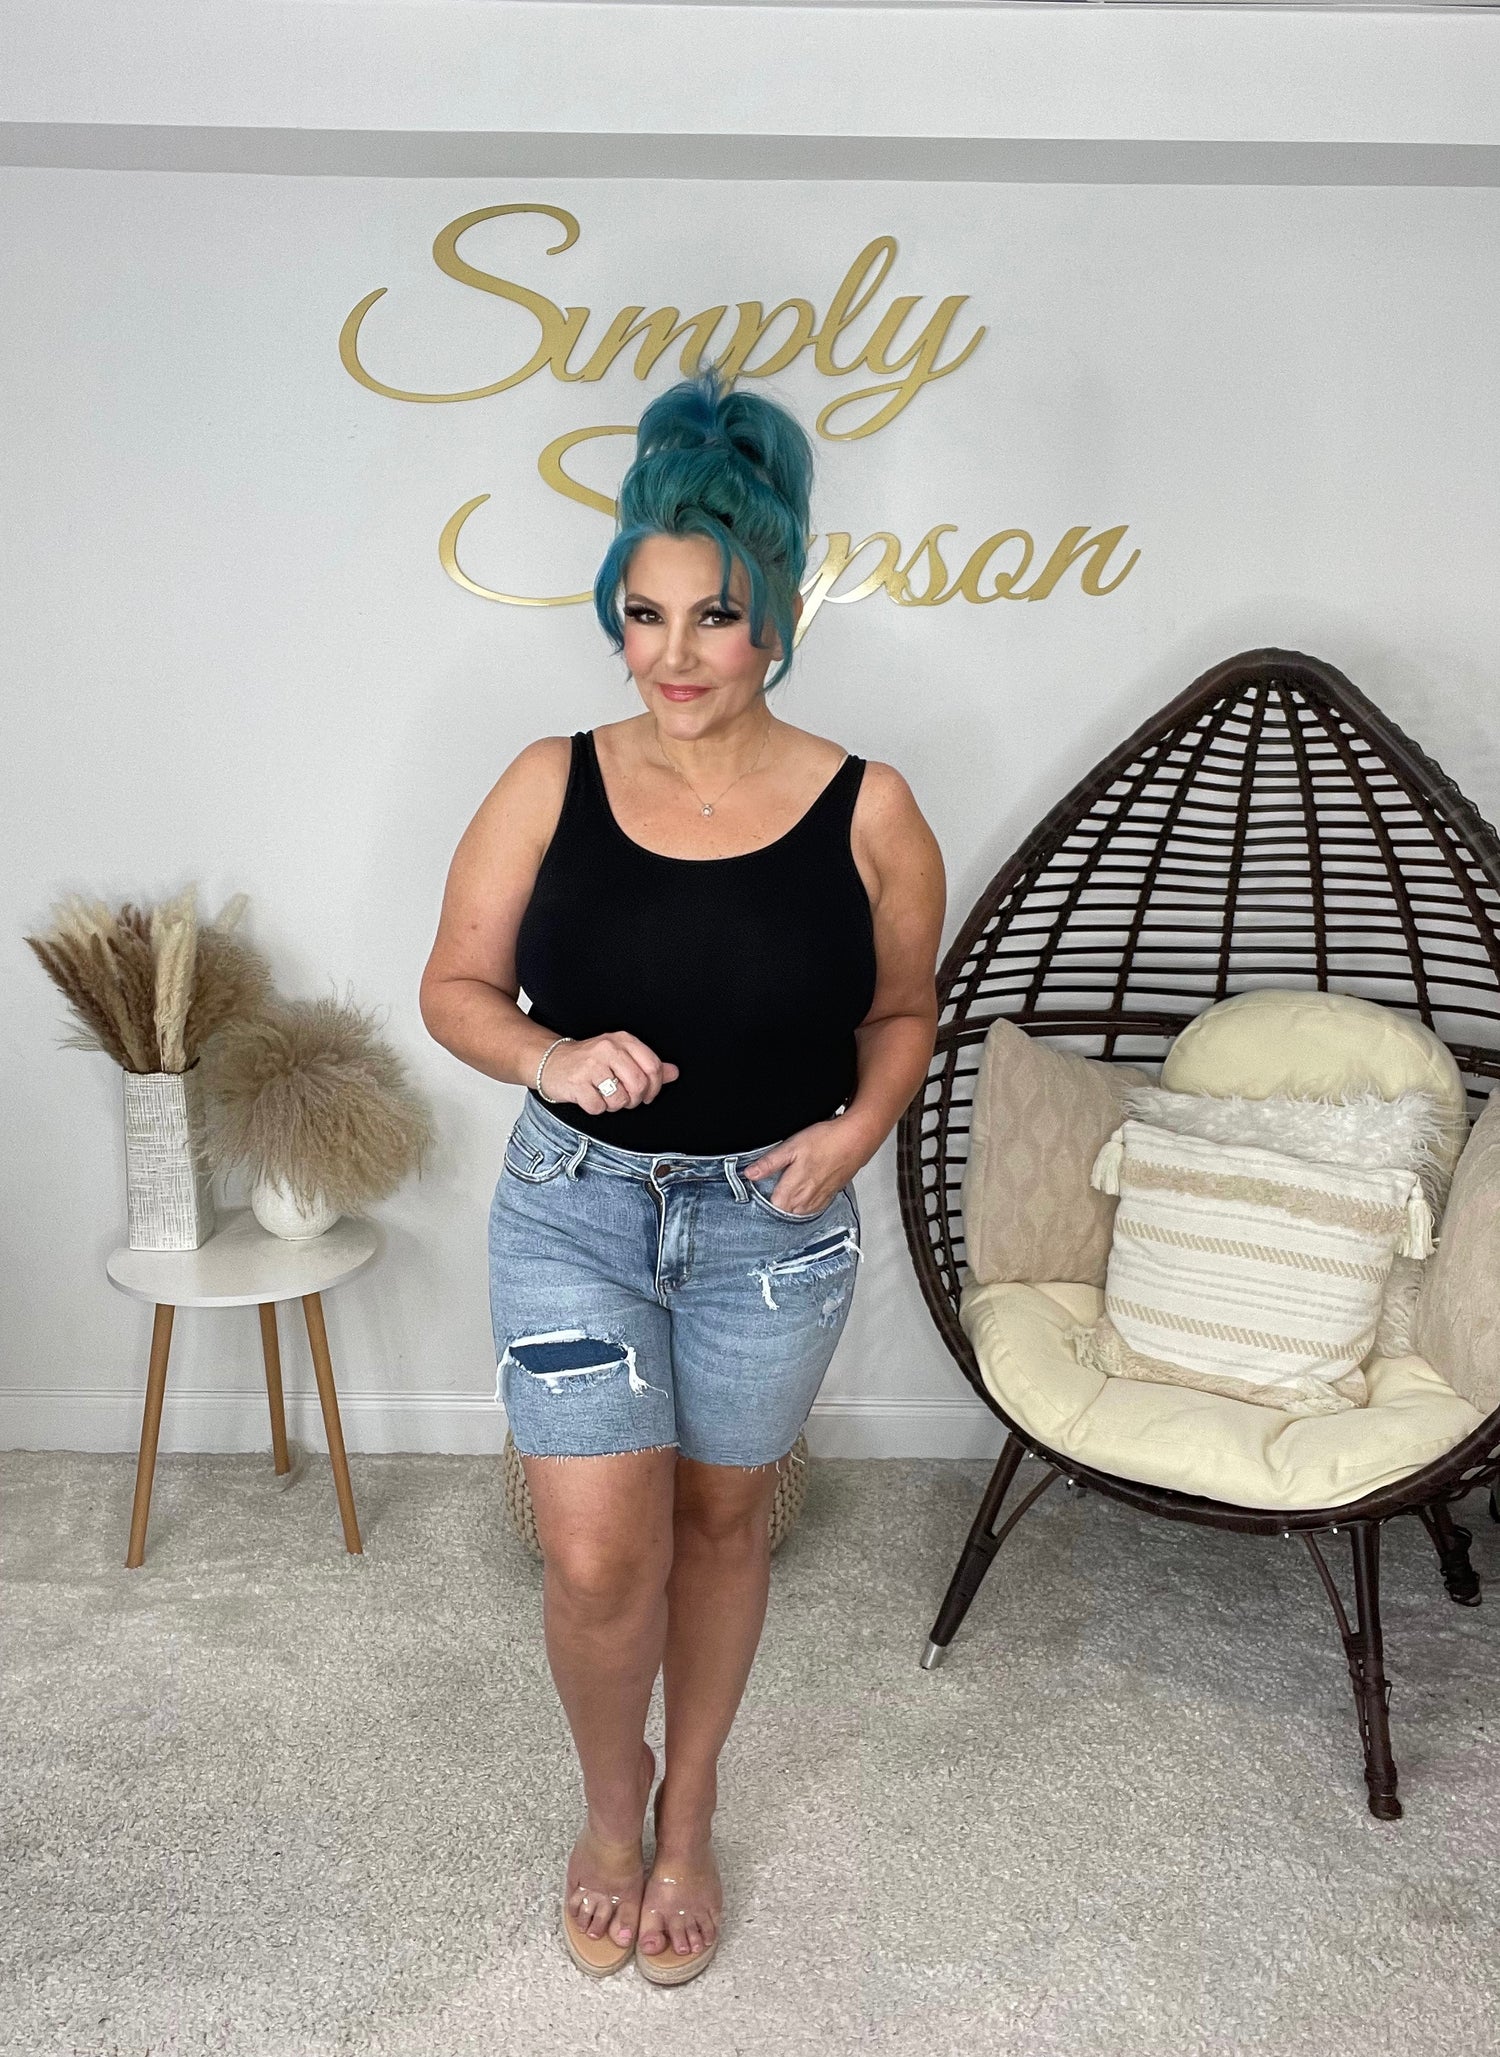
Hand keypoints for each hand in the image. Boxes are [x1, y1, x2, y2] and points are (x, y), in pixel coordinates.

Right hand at [540, 1032, 678, 1116]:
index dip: (654, 1087)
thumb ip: (648, 1065)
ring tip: (603, 1095)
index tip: (647, 1094)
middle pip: (639, 1085)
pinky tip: (589, 1097)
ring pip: (620, 1099)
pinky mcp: (576, 1083)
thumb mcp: (621, 1057)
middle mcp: (607, 1049)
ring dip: (614, 1105)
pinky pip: (599, 1107)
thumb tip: (674, 1073)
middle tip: (625, 1099)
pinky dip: (596, 1107)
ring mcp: (591, 1065)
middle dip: (635, 1099)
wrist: (550, 1061)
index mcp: (622, 1040)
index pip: (653, 1067)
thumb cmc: (589, 1061)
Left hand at [740, 1119, 866, 1216]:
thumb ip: (769, 1163)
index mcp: (792, 1189)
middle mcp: (806, 1199)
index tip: (757, 1191)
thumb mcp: (791, 1147)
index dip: (762, 1200)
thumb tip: (750, 1174)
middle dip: (775, 1205)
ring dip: (790, 1206)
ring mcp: (819, 1199)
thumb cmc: (825, 1141)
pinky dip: (805, 1205)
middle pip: (784, 1212)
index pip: (771, 1207)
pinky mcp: (829, 1196)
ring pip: (798, 1212)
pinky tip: (802, 1194)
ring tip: (785, 1193)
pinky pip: (813, 1209)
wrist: (855, 1140)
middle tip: (770, 1190)